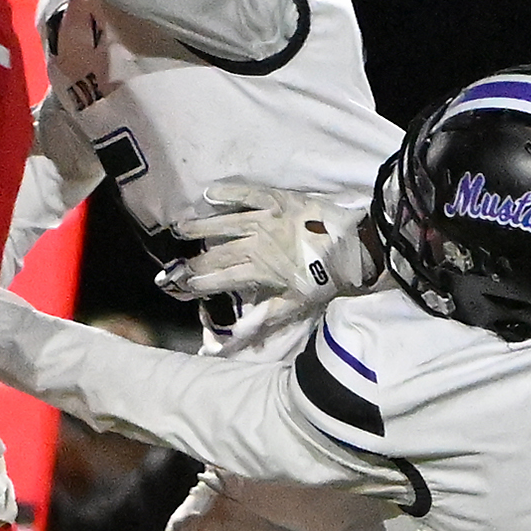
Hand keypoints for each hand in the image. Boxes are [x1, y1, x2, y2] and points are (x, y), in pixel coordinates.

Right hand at [157, 181, 380, 311]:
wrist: (356, 246)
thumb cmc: (327, 279)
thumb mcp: (296, 303)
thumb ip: (263, 317)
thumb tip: (235, 338)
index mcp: (260, 270)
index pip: (222, 278)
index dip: (200, 284)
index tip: (182, 288)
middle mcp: (256, 243)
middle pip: (218, 253)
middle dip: (194, 261)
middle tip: (174, 265)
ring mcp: (266, 219)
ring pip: (225, 222)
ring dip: (201, 227)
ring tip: (179, 229)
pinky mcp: (278, 199)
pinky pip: (248, 193)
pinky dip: (228, 193)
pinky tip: (210, 193)